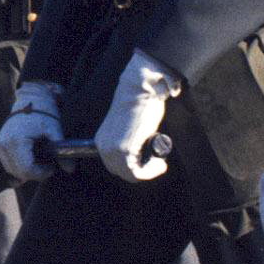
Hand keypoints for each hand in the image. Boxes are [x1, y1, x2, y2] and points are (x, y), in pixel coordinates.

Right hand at [0, 81, 62, 185]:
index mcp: (17, 140)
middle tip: (48, 165)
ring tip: (40, 160)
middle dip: (35, 173)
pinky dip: (20, 166)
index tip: (51, 168)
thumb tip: (70, 169)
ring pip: (12, 170)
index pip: (26, 170)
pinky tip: (32, 158)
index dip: (40, 173)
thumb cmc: (44, 114)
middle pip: (18, 172)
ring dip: (27, 171)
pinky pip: (8, 164)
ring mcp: (0, 144)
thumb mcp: (55, 131)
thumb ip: (62, 152)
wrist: (31, 99)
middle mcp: (4, 144)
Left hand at [95, 49, 178, 182]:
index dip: (135, 168)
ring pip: (130, 174)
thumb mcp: (131, 127)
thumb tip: (141, 155)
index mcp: (102, 139)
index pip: (115, 165)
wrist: (141, 88)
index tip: (152, 163)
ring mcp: (112, 148)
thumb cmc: (141, 104)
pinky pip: (136, 172)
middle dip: (142, 171)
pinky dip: (150, 172)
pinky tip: (160, 164)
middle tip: (158, 163)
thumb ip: (130, 140)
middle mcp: (103, 146)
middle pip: (122, 172)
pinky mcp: (124, 148)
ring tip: (160, 163)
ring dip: (148, 172)